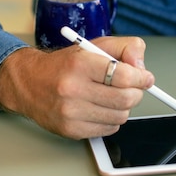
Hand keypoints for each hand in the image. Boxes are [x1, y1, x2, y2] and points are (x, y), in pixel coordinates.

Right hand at [0, 36, 154, 139]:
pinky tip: (100, 108)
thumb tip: (142, 68)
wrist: (29, 83)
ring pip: (120, 116)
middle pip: (126, 99)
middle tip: (132, 88)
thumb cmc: (66, 64)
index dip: (141, 77)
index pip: (124, 75)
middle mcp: (73, 88)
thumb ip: (125, 48)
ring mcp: (70, 112)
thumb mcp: (95, 45)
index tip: (145, 78)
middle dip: (135, 93)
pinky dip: (111, 119)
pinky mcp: (70, 130)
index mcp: (81, 63)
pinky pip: (108, 130)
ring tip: (111, 96)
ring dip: (123, 107)